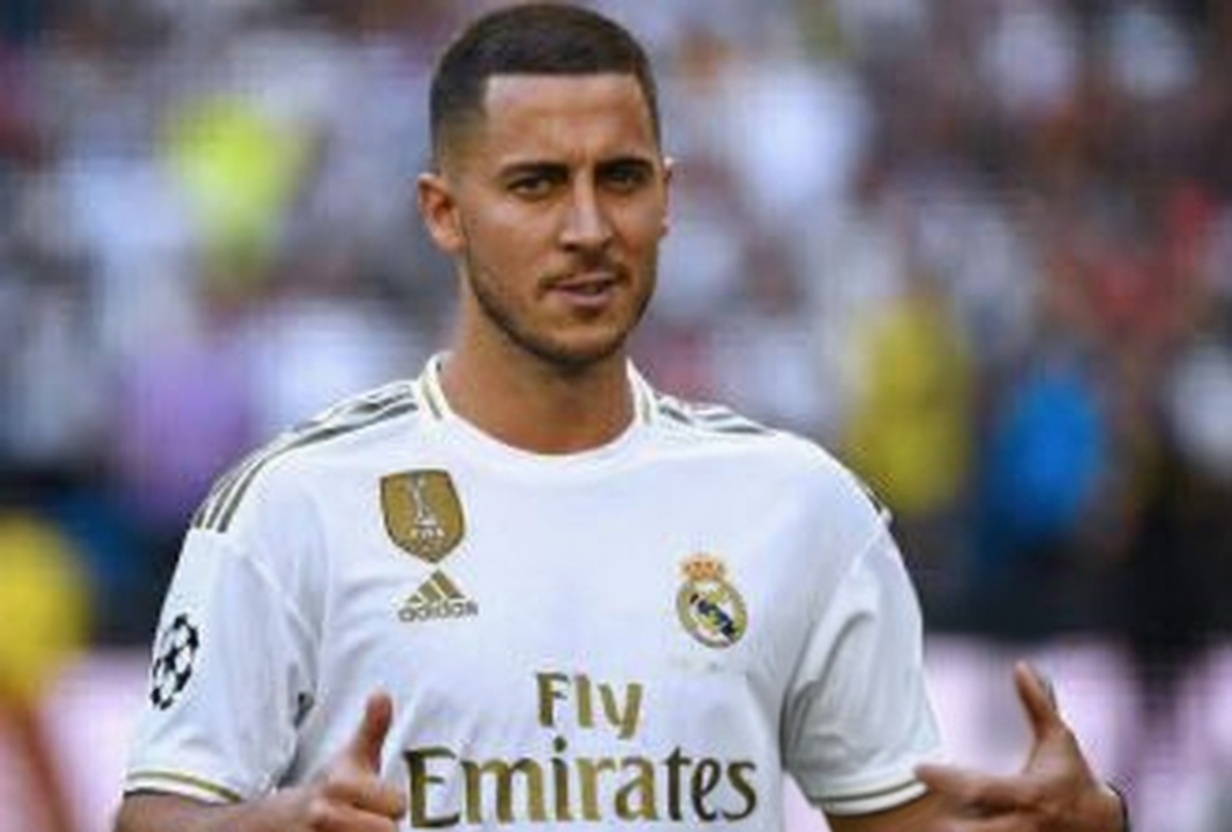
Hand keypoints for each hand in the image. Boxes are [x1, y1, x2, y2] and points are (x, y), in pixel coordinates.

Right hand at [294, 691, 407, 830]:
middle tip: (361, 821)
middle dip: (380, 829)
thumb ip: (372, 729)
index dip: (391, 804)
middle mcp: (324, 815)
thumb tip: (382, 693)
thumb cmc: (326, 788)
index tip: (371, 800)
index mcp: (339, 785)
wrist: (270, 825)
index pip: (399, 805)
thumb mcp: (348, 758)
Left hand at [915, 662, 1125, 831]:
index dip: (946, 780)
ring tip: (932, 824)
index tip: (919, 769)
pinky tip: (954, 830)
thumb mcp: (1059, 739)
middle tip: (920, 810)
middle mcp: (1022, 824)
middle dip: (944, 824)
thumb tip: (1022, 668)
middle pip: (972, 830)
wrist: (1100, 822)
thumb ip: (1038, 704)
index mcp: (1027, 793)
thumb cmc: (1072, 777)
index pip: (978, 788)